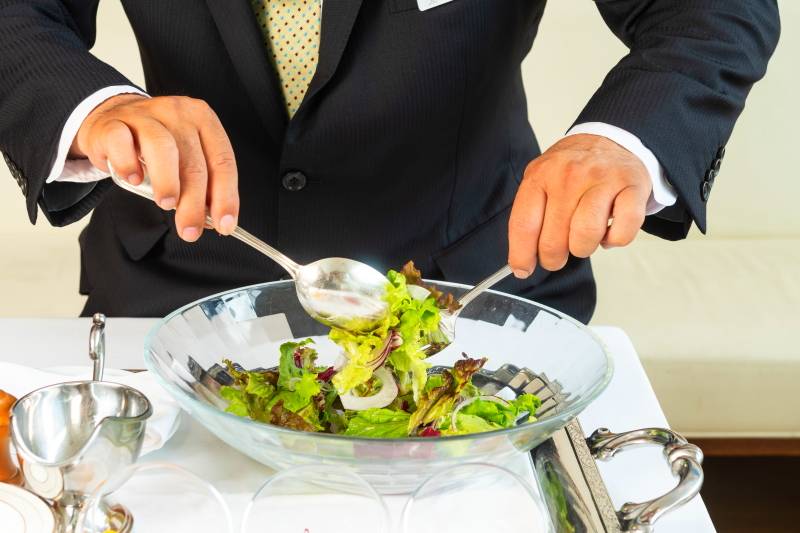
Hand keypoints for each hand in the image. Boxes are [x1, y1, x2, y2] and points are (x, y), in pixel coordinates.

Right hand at [71, 94, 238, 241]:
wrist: (112, 119)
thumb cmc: (154, 144)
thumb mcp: (184, 158)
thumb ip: (201, 184)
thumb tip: (213, 219)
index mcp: (203, 119)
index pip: (222, 161)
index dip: (226, 197)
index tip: (225, 224)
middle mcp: (178, 112)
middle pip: (194, 162)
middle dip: (195, 203)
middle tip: (191, 229)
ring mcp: (144, 115)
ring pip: (163, 148)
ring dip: (168, 183)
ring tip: (167, 204)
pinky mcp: (113, 123)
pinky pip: (121, 142)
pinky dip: (128, 164)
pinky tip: (133, 179)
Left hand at [508, 134, 650, 277]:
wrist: (612, 138)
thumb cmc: (573, 168)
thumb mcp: (542, 179)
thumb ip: (530, 216)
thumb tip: (522, 262)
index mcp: (540, 175)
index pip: (524, 225)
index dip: (522, 255)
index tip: (523, 269)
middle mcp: (569, 176)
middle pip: (554, 239)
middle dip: (554, 258)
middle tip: (558, 254)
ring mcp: (602, 180)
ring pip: (586, 237)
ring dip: (584, 248)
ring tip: (584, 238)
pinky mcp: (632, 187)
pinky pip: (622, 233)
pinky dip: (615, 241)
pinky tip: (608, 231)